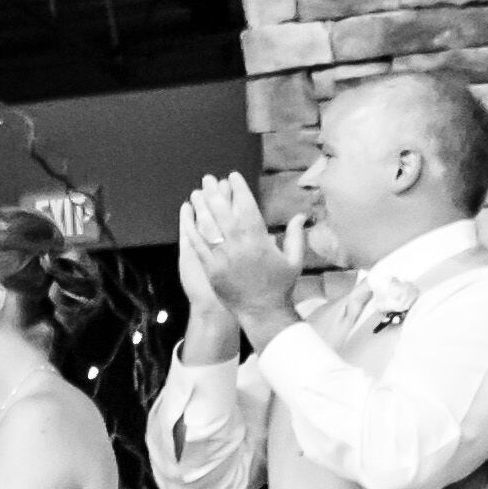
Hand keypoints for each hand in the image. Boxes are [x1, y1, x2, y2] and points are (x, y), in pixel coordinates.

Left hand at [179, 176, 296, 333]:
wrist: (263, 312)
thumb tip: (301, 215)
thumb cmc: (280, 285)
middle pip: (223, 211)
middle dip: (215, 192)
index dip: (239, 189)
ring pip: (207, 225)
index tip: (233, 176)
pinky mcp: (210, 268)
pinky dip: (190, 228)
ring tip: (197, 192)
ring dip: (200, 206)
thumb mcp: (294, 260)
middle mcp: (238, 245)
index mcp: (259, 240)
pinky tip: (186, 216)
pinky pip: (197, 244)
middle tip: (209, 178)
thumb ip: (295, 236)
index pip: (246, 207)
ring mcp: (222, 256)